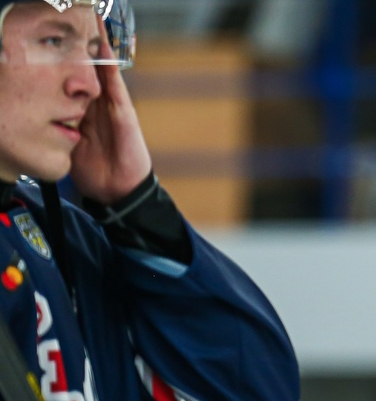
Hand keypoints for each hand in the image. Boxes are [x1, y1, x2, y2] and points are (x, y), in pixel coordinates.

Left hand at [70, 19, 151, 204]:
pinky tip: (103, 46)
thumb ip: (59, 129)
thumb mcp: (68, 145)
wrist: (118, 190)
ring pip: (102, 70)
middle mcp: (99, 105)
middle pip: (88, 69)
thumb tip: (35, 119)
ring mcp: (113, 107)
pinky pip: (115, 84)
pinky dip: (109, 64)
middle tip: (76, 18)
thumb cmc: (95, 171)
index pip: (73, 81)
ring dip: (98, 47)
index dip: (66, 60)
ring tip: (92, 22)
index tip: (56, 39)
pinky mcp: (123, 112)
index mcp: (85, 113)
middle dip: (83, 46)